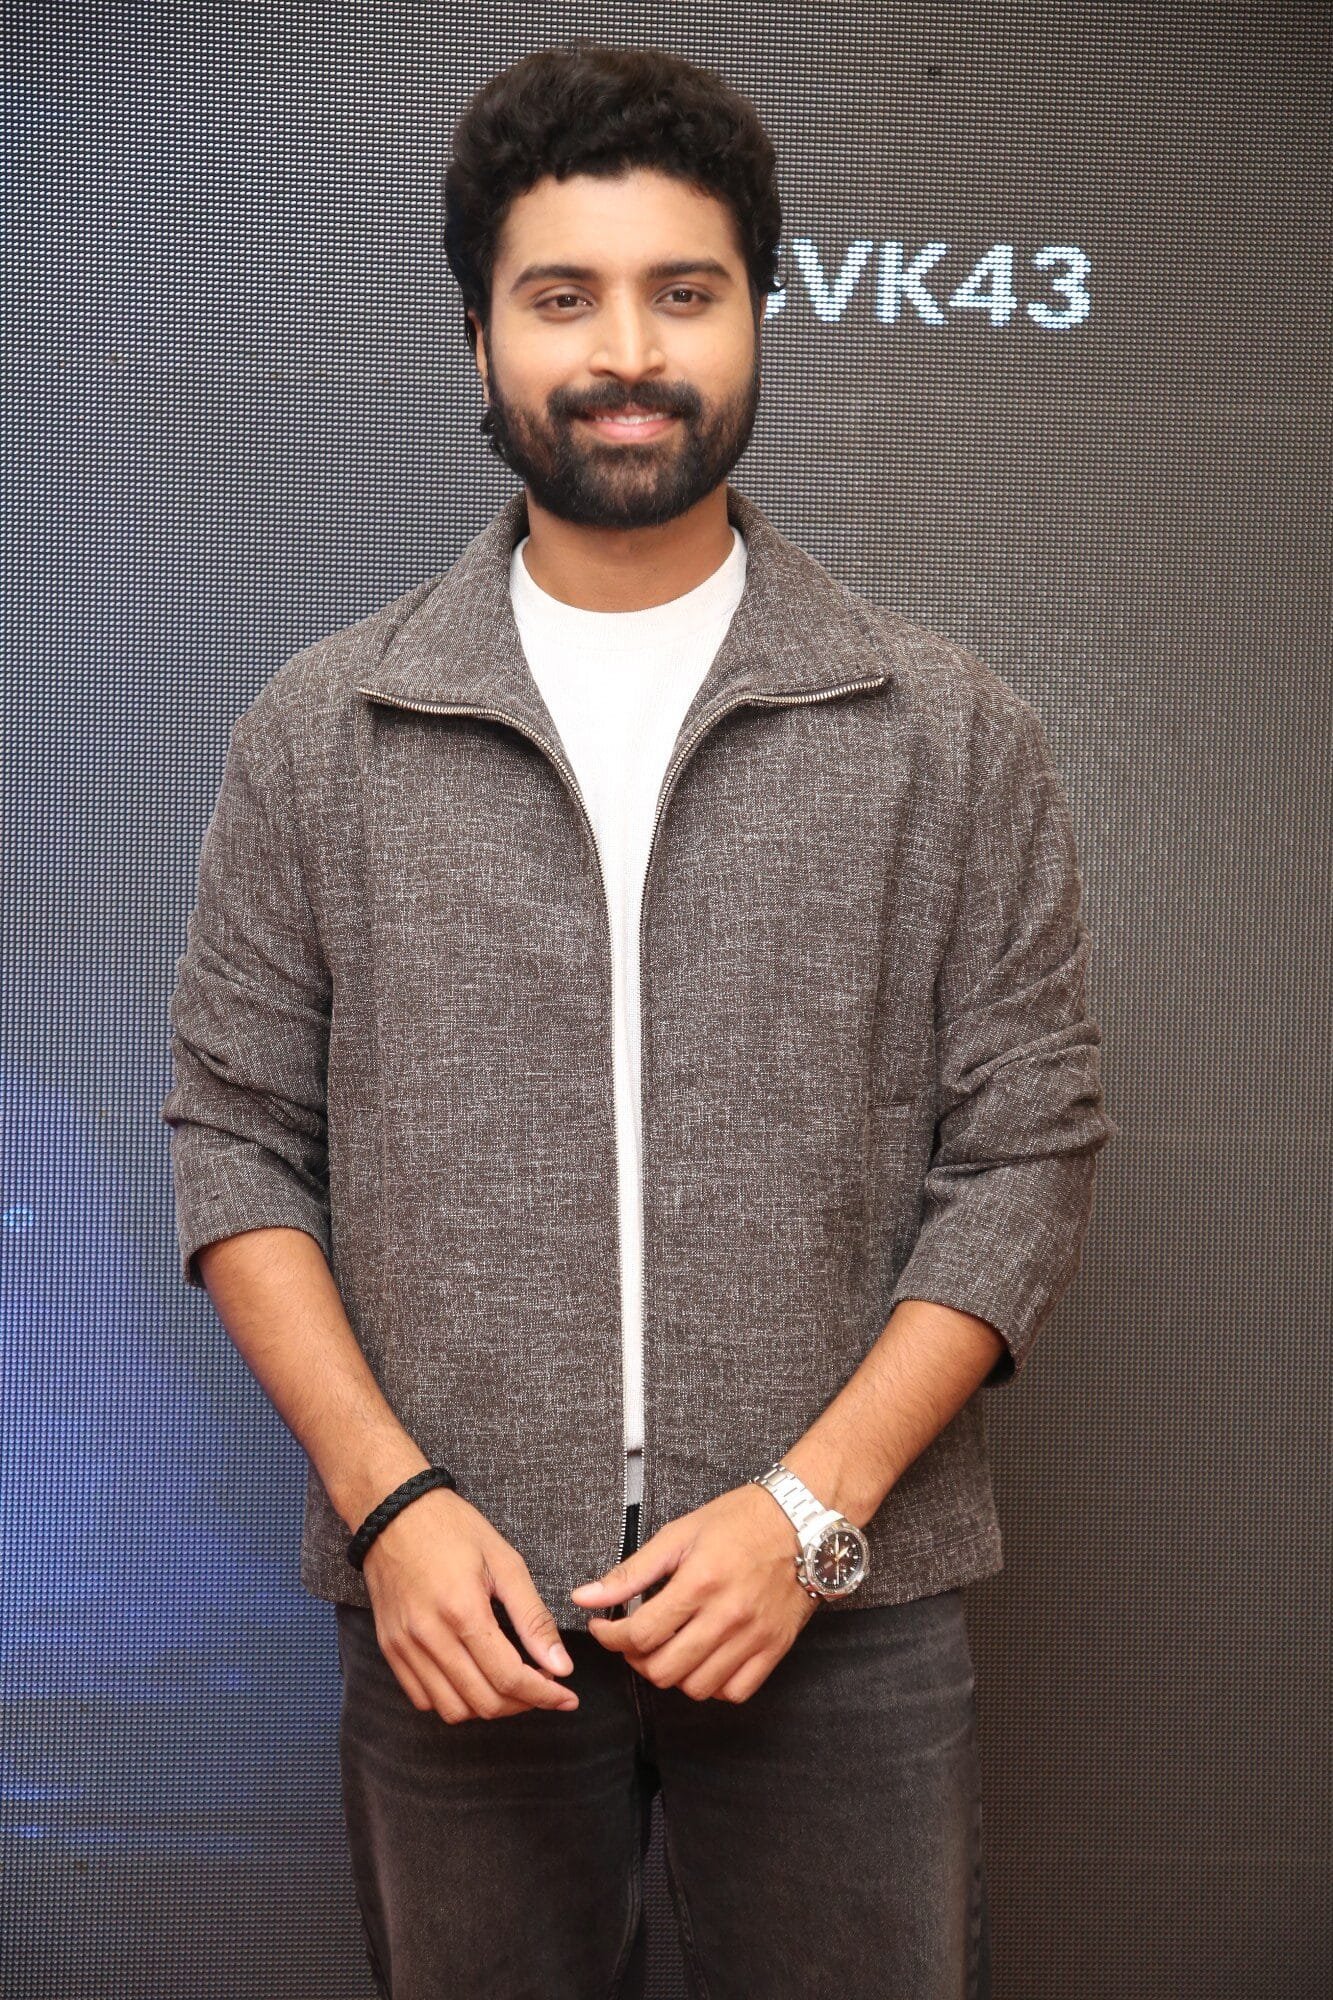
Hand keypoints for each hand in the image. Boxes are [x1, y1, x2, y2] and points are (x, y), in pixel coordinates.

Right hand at [362, 1487, 579, 1723]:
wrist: (393, 1514)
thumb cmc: (452, 1530)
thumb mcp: (505, 1563)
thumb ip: (533, 1618)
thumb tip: (560, 1665)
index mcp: (463, 1610)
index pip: (509, 1677)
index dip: (544, 1695)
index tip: (566, 1697)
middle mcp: (429, 1636)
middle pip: (483, 1702)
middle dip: (523, 1704)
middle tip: (544, 1687)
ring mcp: (405, 1647)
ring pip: (452, 1710)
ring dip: (489, 1707)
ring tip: (510, 1685)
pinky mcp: (390, 1650)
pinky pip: (423, 1700)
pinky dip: (454, 1701)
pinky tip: (473, 1679)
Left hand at [569, 1482, 820, 1702]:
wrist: (805, 1522)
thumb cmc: (740, 1520)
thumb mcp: (680, 1534)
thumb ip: (631, 1571)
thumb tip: (584, 1597)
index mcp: (699, 1582)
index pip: (640, 1635)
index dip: (611, 1638)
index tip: (604, 1628)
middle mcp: (727, 1616)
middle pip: (663, 1670)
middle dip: (636, 1659)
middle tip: (634, 1639)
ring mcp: (754, 1637)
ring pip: (696, 1688)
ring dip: (672, 1674)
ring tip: (668, 1648)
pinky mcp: (774, 1650)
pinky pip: (734, 1693)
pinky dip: (713, 1685)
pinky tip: (704, 1659)